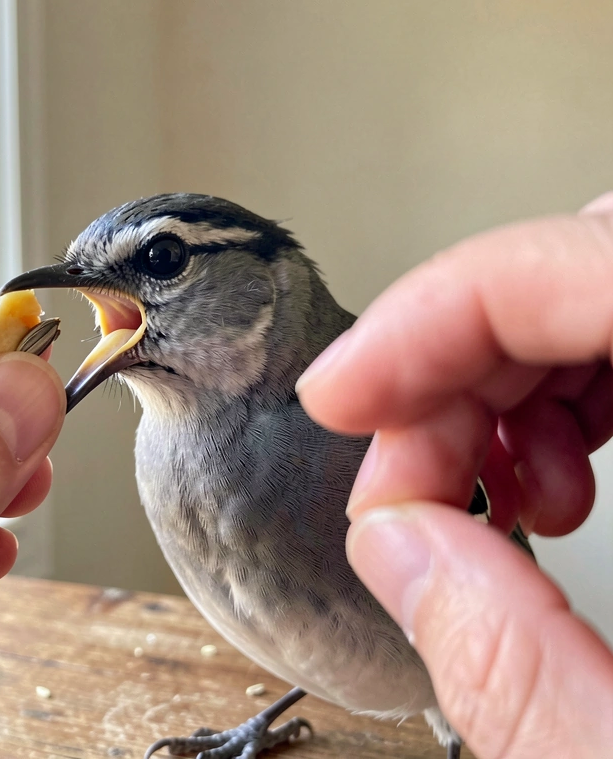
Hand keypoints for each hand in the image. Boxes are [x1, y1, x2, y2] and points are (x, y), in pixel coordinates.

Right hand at [297, 193, 612, 756]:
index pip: (601, 265)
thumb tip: (396, 538)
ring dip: (507, 383)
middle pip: (600, 262)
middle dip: (458, 367)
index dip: (441, 314)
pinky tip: (555, 486)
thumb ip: (514, 670)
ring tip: (490, 499)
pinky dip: (567, 397)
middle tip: (403, 479)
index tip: (346, 396)